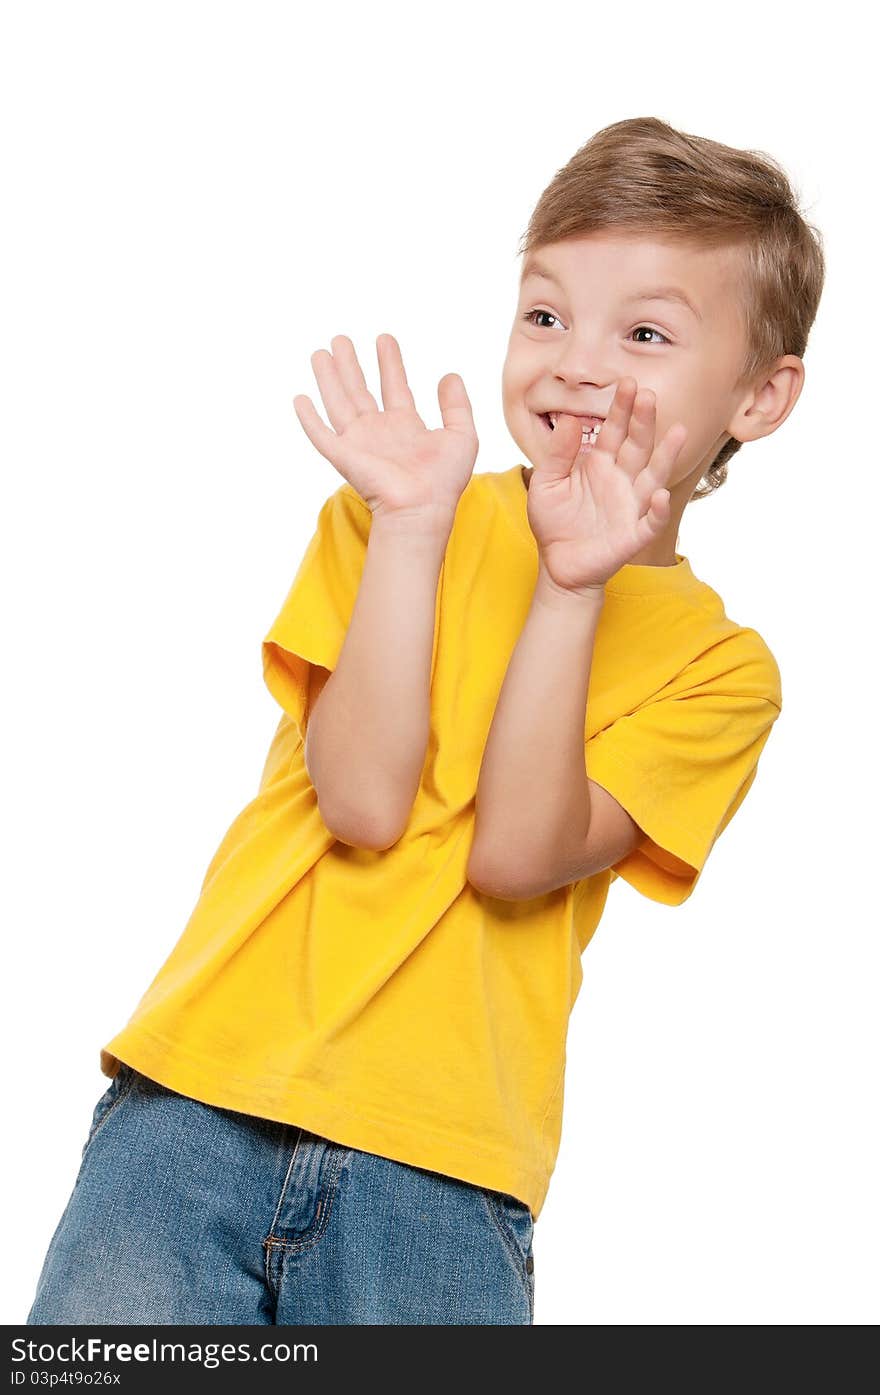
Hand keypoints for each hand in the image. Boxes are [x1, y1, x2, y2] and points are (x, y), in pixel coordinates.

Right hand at [293, 333, 478, 527]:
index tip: (384, 339)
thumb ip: (457, 405)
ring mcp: (359, 443)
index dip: (390, 362)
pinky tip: (300, 398)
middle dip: (351, 364)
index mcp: (406, 427)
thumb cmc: (444, 482)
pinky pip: (321, 433)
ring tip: (321, 352)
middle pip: (360, 390)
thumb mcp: (462, 436)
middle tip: (341, 339)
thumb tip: (450, 375)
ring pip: (339, 402)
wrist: (422, 509)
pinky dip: (309, 417)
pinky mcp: (343, 456)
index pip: (395, 387)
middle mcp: (379, 432)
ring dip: (329, 377)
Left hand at [526, 378, 687, 593]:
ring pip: (654, 477)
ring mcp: (631, 505)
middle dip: (644, 421)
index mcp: (599, 463)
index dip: (622, 409)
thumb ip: (557, 453)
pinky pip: (651, 521)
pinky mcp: (633, 534)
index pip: (614, 430)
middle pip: (637, 445)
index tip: (628, 384)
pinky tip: (660, 496)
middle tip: (648, 395)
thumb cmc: (553, 522)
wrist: (557, 564)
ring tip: (679, 432)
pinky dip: (658, 510)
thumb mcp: (545, 483)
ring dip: (667, 456)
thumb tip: (569, 419)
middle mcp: (621, 479)